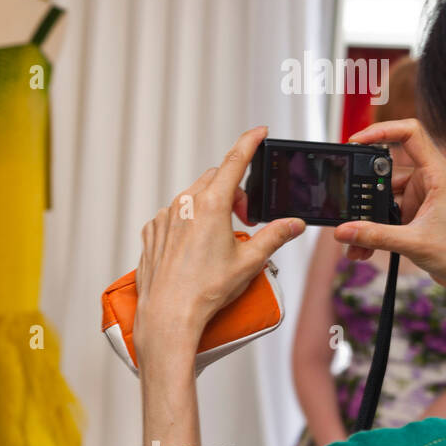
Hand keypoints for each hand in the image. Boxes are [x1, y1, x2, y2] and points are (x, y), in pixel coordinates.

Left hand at [133, 126, 304, 364]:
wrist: (169, 313)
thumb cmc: (206, 290)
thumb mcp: (250, 262)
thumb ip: (275, 236)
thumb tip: (294, 224)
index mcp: (211, 205)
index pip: (235, 162)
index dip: (249, 143)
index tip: (259, 131)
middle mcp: (184, 205)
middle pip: (215, 180)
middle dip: (234, 190)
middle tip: (245, 218)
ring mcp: (164, 217)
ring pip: (193, 197)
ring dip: (210, 206)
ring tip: (220, 237)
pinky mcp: (152, 231)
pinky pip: (173, 216)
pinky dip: (187, 222)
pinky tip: (195, 246)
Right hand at [333, 118, 445, 294]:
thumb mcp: (414, 243)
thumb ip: (375, 236)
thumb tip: (345, 230)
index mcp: (439, 174)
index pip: (411, 134)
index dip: (383, 130)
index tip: (357, 140)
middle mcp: (429, 180)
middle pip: (386, 170)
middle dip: (363, 190)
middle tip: (348, 203)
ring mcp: (421, 196)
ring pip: (383, 196)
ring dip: (367, 217)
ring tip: (356, 240)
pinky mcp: (414, 211)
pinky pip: (385, 212)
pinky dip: (372, 226)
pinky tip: (364, 244)